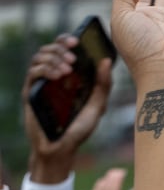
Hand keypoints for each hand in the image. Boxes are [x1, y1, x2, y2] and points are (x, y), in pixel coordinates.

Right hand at [23, 35, 113, 179]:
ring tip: (68, 70)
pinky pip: (33, 73)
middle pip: (50, 50)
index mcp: (69, 76)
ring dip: (53, 59)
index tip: (76, 40)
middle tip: (73, 57)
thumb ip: (103, 84)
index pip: (63, 50)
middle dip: (60, 48)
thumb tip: (106, 60)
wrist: (61, 148)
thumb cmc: (80, 129)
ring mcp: (41, 84)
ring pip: (39, 58)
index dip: (66, 40)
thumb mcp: (97, 106)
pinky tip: (57, 76)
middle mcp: (53, 77)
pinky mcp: (30, 93)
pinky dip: (44, 70)